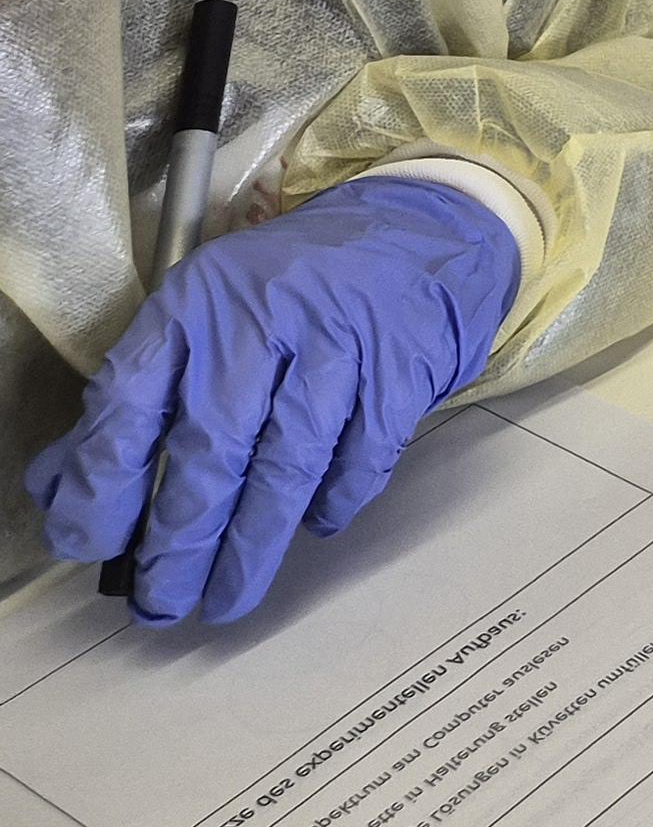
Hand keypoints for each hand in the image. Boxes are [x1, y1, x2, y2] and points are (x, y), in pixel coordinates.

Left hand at [26, 176, 520, 627]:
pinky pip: (362, 454)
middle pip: (212, 446)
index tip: (89, 543)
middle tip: (160, 599)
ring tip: (224, 598)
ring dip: (252, 544)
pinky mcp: (401, 365)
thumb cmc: (290, 288)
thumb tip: (61, 487)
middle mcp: (261, 318)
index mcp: (195, 304)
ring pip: (287, 462)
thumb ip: (134, 398)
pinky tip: (315, 526)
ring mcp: (338, 341)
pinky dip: (336, 499)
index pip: (130, 400)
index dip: (102, 481)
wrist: (416, 227)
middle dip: (181, 538)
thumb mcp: (202, 317)